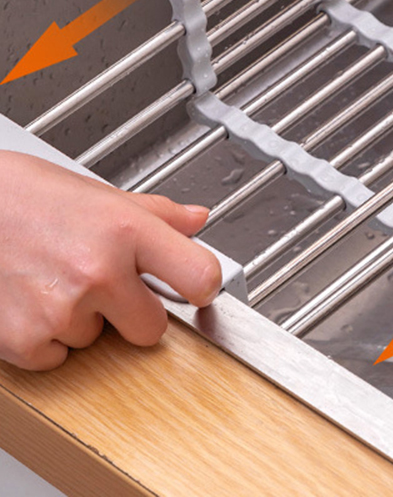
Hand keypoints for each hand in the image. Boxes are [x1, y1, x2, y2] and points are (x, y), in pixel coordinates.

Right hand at [0, 152, 220, 370]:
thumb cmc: (29, 196)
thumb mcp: (102, 195)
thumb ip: (157, 213)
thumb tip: (197, 220)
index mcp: (126, 229)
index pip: (200, 275)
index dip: (204, 287)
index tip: (198, 290)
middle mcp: (99, 270)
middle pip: (153, 329)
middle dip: (134, 313)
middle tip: (104, 282)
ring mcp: (64, 309)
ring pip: (98, 342)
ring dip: (83, 320)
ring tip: (56, 277)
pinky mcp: (27, 340)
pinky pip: (58, 358)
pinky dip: (47, 338)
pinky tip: (34, 299)